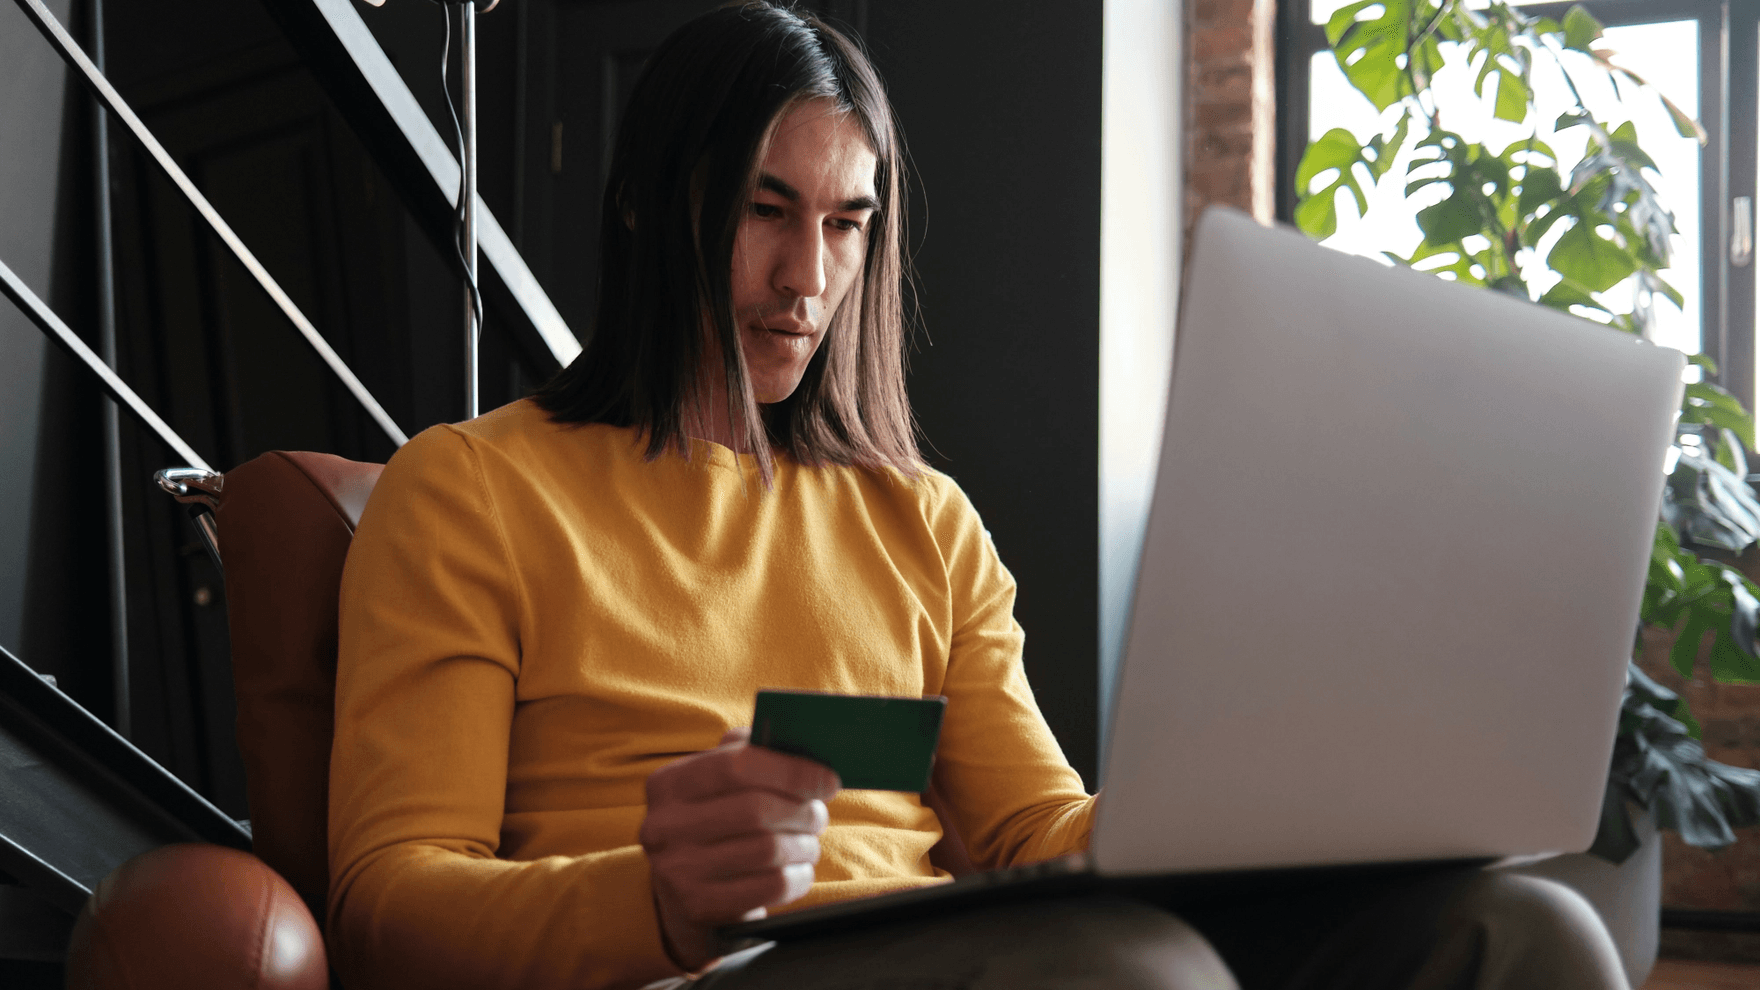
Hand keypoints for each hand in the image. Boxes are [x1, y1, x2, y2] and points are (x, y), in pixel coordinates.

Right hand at [640, 727, 839, 970]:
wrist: (683, 896)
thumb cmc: (715, 826)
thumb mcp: (717, 787)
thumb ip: (748, 754)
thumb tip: (797, 739)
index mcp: (669, 784)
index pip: (736, 765)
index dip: (791, 771)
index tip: (827, 779)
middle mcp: (664, 825)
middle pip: (755, 810)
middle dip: (801, 811)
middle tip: (818, 815)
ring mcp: (678, 870)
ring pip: (767, 850)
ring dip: (803, 845)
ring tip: (808, 844)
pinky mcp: (700, 906)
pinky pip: (770, 887)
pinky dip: (798, 877)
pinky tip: (799, 870)